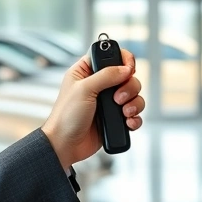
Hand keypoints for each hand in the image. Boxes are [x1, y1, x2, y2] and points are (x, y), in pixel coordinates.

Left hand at [41, 49, 143, 169]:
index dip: (123, 59)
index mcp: (87, 72)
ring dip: (134, 103)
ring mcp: (108, 102)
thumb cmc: (66, 116)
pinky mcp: (115, 118)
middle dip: (129, 87)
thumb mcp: (84, 89)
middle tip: (118, 98)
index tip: (129, 67)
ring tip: (124, 113)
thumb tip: (126, 68)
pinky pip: (134, 114)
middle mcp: (99, 85)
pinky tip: (128, 122)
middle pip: (127, 76)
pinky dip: (135, 118)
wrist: (66, 145)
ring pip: (134, 95)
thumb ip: (106, 75)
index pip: (110, 56)